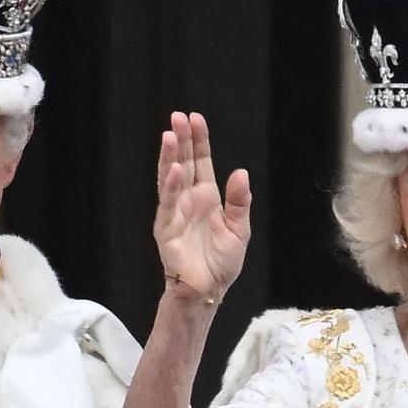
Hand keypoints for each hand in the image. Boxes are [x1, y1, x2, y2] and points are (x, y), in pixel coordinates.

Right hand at [153, 112, 251, 304]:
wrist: (208, 291)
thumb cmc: (220, 263)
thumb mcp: (239, 230)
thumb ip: (239, 202)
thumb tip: (240, 172)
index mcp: (207, 197)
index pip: (201, 162)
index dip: (199, 141)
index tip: (196, 118)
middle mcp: (189, 200)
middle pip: (184, 163)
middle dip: (181, 140)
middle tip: (178, 116)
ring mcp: (175, 212)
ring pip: (171, 178)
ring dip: (169, 156)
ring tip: (169, 134)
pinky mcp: (166, 229)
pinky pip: (168, 204)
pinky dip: (171, 186)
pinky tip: (175, 169)